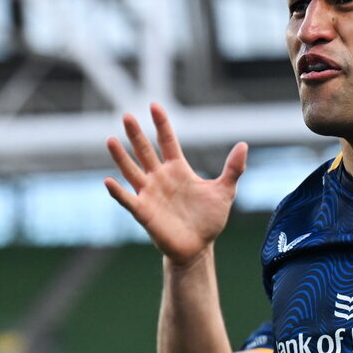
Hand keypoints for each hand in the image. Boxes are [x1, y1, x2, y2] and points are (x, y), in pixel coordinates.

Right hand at [105, 103, 246, 264]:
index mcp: (178, 170)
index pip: (167, 141)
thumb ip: (233, 169)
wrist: (199, 247)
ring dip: (121, 157)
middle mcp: (160, 178)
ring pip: (131, 171)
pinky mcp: (144, 212)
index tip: (154, 105)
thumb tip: (243, 145)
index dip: (161, 124)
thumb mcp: (225, 191)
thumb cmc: (209, 219)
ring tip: (110, 140)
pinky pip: (128, 199)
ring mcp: (150, 194)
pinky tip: (109, 181)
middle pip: (145, 151)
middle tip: (127, 116)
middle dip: (136, 134)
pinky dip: (118, 191)